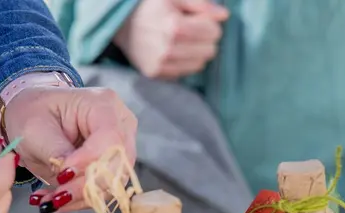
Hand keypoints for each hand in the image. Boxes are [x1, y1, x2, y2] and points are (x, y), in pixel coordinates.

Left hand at [0, 86, 137, 212]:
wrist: (31, 118)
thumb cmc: (31, 114)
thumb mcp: (34, 129)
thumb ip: (55, 152)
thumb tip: (70, 177)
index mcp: (103, 105)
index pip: (110, 140)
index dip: (89, 162)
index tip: (62, 176)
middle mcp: (121, 126)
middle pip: (117, 166)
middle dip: (84, 188)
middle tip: (54, 199)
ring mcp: (121, 148)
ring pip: (112, 185)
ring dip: (80, 198)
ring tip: (50, 201)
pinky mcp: (114, 168)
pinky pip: (104, 192)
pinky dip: (79, 201)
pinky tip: (56, 200)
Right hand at [114, 0, 229, 80]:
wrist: (120, 23)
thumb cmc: (150, 6)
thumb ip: (201, 4)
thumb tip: (224, 16)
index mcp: (175, 27)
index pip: (214, 32)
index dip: (210, 23)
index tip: (198, 18)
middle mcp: (168, 49)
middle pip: (210, 51)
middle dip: (205, 38)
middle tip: (190, 29)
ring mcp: (161, 64)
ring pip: (200, 64)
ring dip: (196, 52)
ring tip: (181, 40)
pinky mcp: (156, 74)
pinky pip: (185, 72)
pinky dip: (183, 61)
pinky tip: (172, 50)